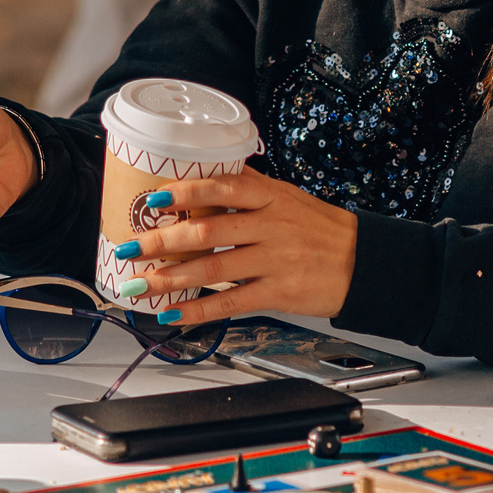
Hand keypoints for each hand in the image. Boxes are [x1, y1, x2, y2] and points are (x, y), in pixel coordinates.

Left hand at [111, 168, 357, 325]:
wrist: (362, 262)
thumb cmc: (322, 229)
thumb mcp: (289, 197)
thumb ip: (250, 190)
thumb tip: (207, 179)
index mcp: (272, 196)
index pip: (223, 187)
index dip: (186, 191)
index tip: (154, 198)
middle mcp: (271, 225)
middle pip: (208, 231)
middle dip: (162, 240)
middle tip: (130, 246)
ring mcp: (274, 260)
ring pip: (213, 269)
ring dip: (171, 278)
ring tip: (141, 285)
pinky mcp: (278, 293)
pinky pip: (231, 303)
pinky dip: (198, 310)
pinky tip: (174, 314)